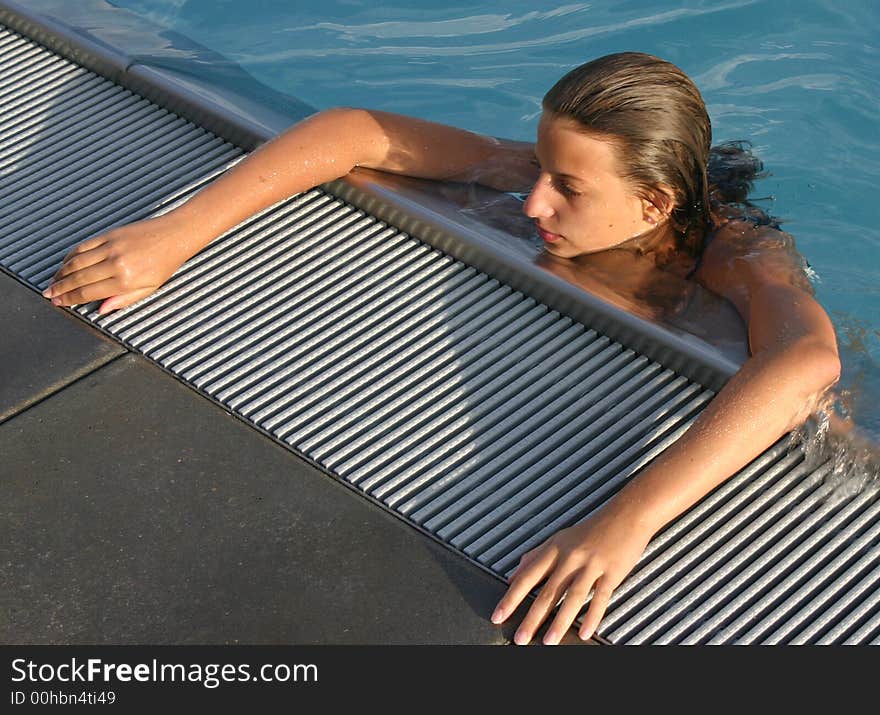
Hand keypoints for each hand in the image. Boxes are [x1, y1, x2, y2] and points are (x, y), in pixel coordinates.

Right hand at [42, 212, 195, 314]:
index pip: (89, 292)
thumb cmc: (164, 264)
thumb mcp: (149, 289)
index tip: (58, 302)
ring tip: (54, 281)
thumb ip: (124, 300)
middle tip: (49, 293)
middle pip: (78, 277)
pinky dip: (71, 255)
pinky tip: (65, 263)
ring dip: (61, 272)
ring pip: (76, 261)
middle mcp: (115, 263)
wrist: (174, 236)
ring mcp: (110, 247)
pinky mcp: (109, 235)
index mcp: (125, 280)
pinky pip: (83, 246)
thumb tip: (102, 309)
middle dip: (60, 287)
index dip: (70, 298)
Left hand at [491, 502, 653, 644]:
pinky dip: (592, 617)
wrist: (626, 515)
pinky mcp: (612, 572)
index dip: (510, 598)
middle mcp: (570, 557)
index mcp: (554, 550)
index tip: (498, 616)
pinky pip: (600, 598)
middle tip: (520, 639)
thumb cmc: (591, 530)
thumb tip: (512, 576)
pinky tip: (584, 633)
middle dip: (531, 618)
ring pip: (572, 597)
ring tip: (548, 642)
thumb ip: (534, 557)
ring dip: (559, 622)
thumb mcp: (558, 539)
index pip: (526, 577)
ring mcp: (591, 565)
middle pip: (547, 592)